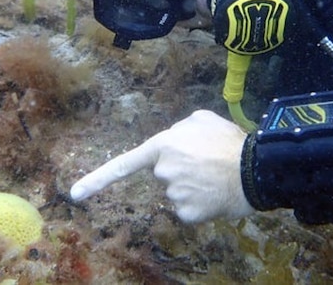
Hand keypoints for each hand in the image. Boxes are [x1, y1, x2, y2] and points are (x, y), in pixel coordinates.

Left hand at [70, 110, 254, 222]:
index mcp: (163, 145)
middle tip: (206, 161)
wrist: (257, 169)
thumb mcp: (204, 118)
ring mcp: (174, 194)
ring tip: (215, 174)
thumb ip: (180, 127)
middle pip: (163, 174)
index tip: (75, 194)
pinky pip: (187, 208)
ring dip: (192, 185)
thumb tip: (175, 140)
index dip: (98, 179)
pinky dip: (200, 203)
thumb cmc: (231, 141)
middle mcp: (163, 171)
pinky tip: (215, 192)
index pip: (124, 164)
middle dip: (180, 169)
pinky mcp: (187, 214)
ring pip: (176, 192)